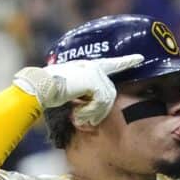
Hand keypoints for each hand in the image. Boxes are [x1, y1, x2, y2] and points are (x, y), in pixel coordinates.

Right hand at [13, 54, 143, 125]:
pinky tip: (76, 113)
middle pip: (110, 94)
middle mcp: (93, 66)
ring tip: (77, 117)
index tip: (140, 58)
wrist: (39, 87)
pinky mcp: (93, 81)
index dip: (126, 61)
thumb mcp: (68, 92)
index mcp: (87, 66)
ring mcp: (94, 72)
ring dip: (93, 114)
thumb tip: (94, 118)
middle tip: (82, 121)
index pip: (111, 64)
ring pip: (107, 101)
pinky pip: (101, 103)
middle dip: (99, 112)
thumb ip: (84, 97)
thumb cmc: (47, 91)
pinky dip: (89, 113)